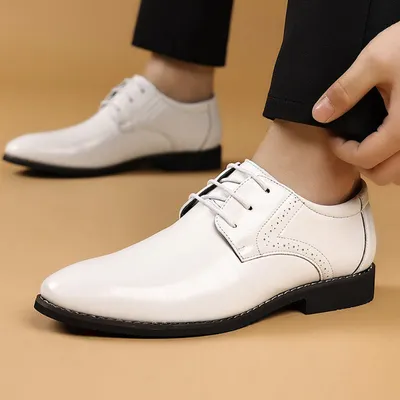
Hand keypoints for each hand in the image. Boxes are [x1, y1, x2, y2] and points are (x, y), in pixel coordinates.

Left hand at [313, 22, 399, 184]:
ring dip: (384, 166)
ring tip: (369, 144)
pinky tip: (390, 140)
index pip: (366, 159)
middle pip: (386, 175)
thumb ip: (346, 90)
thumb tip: (319, 114)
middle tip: (348, 144)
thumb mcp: (376, 60)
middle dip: (361, 164)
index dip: (342, 152)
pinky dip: (398, 158)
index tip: (332, 137)